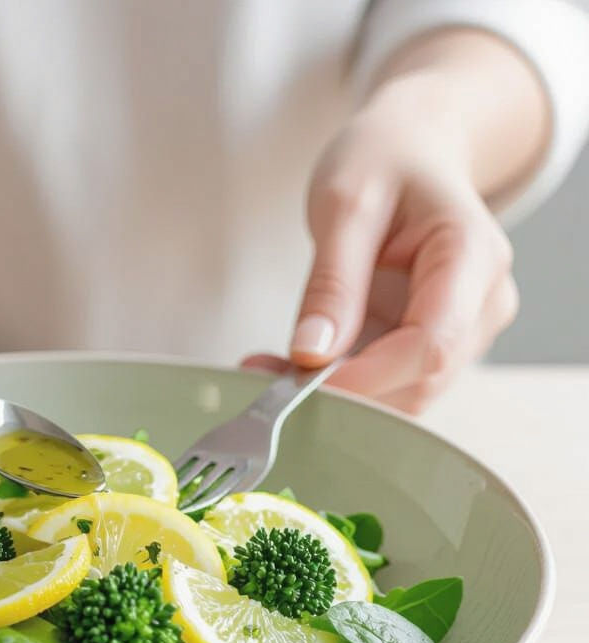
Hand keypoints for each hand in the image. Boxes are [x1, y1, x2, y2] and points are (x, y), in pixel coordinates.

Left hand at [244, 30, 545, 413]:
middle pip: (418, 381)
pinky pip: (386, 383)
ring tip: (267, 366)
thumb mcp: (345, 203)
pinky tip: (291, 364)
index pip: (430, 344)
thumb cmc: (386, 160)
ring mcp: (462, 329)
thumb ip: (332, 281)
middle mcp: (481, 303)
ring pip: (400, 394)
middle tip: (260, 374)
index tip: (300, 381)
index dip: (366, 377)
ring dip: (335, 394)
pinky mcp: (429, 344)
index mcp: (471, 256)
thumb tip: (313, 352)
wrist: (413, 147)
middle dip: (342, 391)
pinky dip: (338, 385)